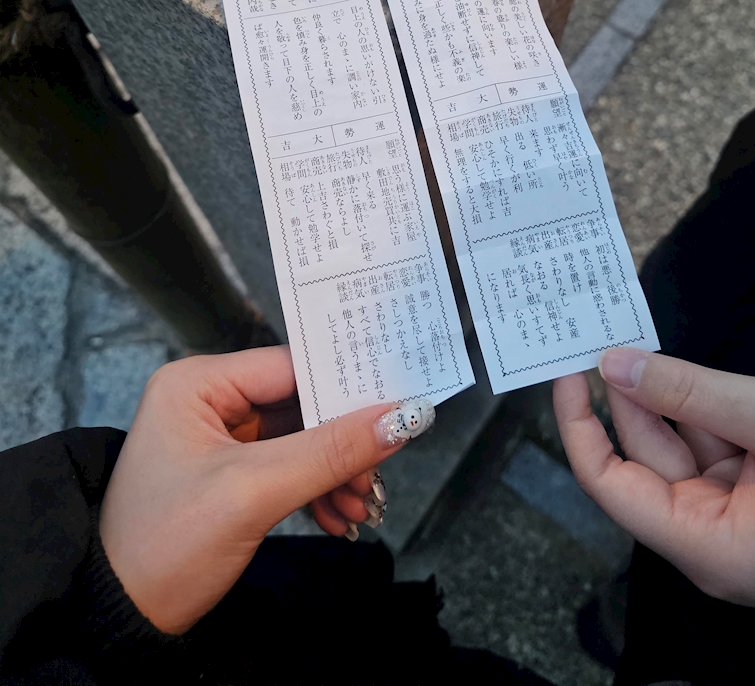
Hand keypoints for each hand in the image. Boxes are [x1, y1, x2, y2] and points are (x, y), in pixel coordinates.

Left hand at [99, 347, 432, 633]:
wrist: (119, 621)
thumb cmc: (163, 548)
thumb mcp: (253, 493)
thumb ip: (330, 452)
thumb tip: (401, 419)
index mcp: (197, 383)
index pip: (290, 367)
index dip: (344, 386)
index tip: (397, 406)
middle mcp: (208, 400)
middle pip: (301, 404)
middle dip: (343, 441)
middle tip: (379, 470)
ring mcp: (219, 439)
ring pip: (302, 438)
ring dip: (335, 471)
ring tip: (361, 505)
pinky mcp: (229, 474)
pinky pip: (289, 467)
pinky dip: (317, 489)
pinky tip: (338, 516)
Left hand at [553, 348, 754, 607]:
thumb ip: (694, 392)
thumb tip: (617, 366)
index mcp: (710, 547)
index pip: (611, 485)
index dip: (580, 426)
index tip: (566, 372)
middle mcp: (718, 538)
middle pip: (645, 460)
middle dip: (623, 397)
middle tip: (597, 337)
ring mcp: (744, 515)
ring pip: (681, 447)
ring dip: (661, 394)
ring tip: (631, 340)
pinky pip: (716, 443)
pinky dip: (698, 405)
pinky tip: (677, 366)